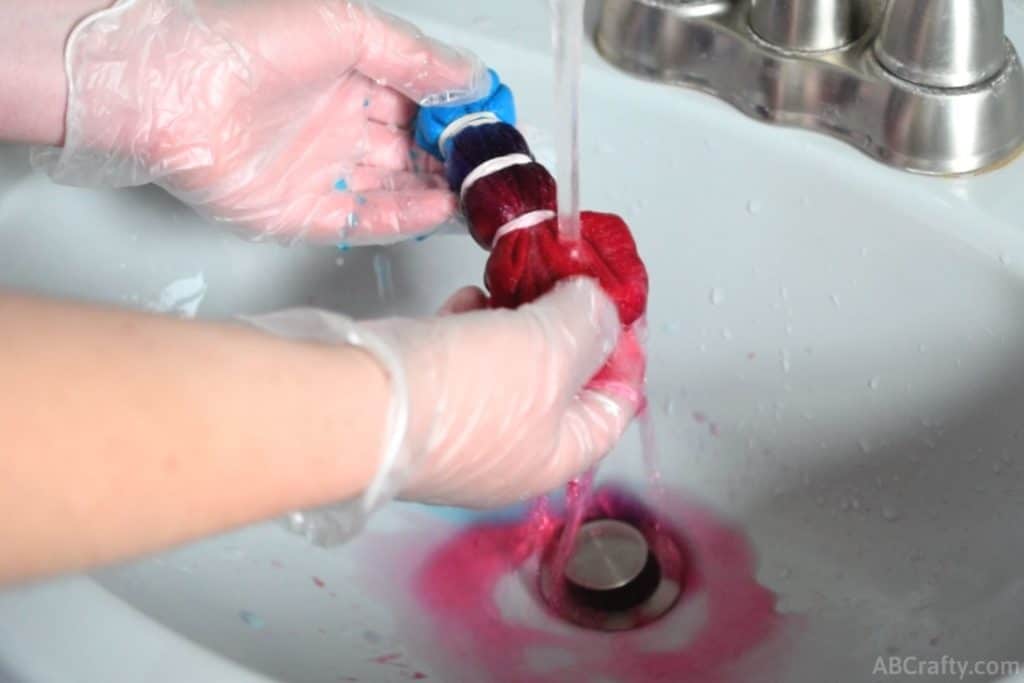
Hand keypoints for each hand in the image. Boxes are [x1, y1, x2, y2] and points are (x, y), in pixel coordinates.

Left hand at [34, 0, 487, 243]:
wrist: (163, 87)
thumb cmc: (239, 41)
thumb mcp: (344, 26)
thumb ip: (413, 56)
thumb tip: (471, 76)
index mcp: (347, 75)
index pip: (420, 101)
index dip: (458, 114)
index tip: (495, 124)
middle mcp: (336, 124)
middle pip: (412, 148)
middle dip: (453, 159)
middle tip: (492, 168)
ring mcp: (319, 169)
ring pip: (393, 186)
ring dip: (436, 191)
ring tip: (476, 194)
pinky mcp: (298, 212)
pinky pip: (361, 219)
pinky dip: (400, 217)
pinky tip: (436, 210)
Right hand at [248, 277, 643, 540]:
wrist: (354, 403)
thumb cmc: (468, 391)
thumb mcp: (553, 350)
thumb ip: (590, 323)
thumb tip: (600, 308)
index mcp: (554, 457)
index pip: (614, 406)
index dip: (624, 350)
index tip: (618, 301)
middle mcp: (510, 452)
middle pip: (560, 382)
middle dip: (567, 325)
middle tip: (569, 276)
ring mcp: (460, 428)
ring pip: (508, 364)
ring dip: (519, 318)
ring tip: (521, 275)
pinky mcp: (419, 400)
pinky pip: (460, 358)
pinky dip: (472, 324)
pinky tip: (468, 296)